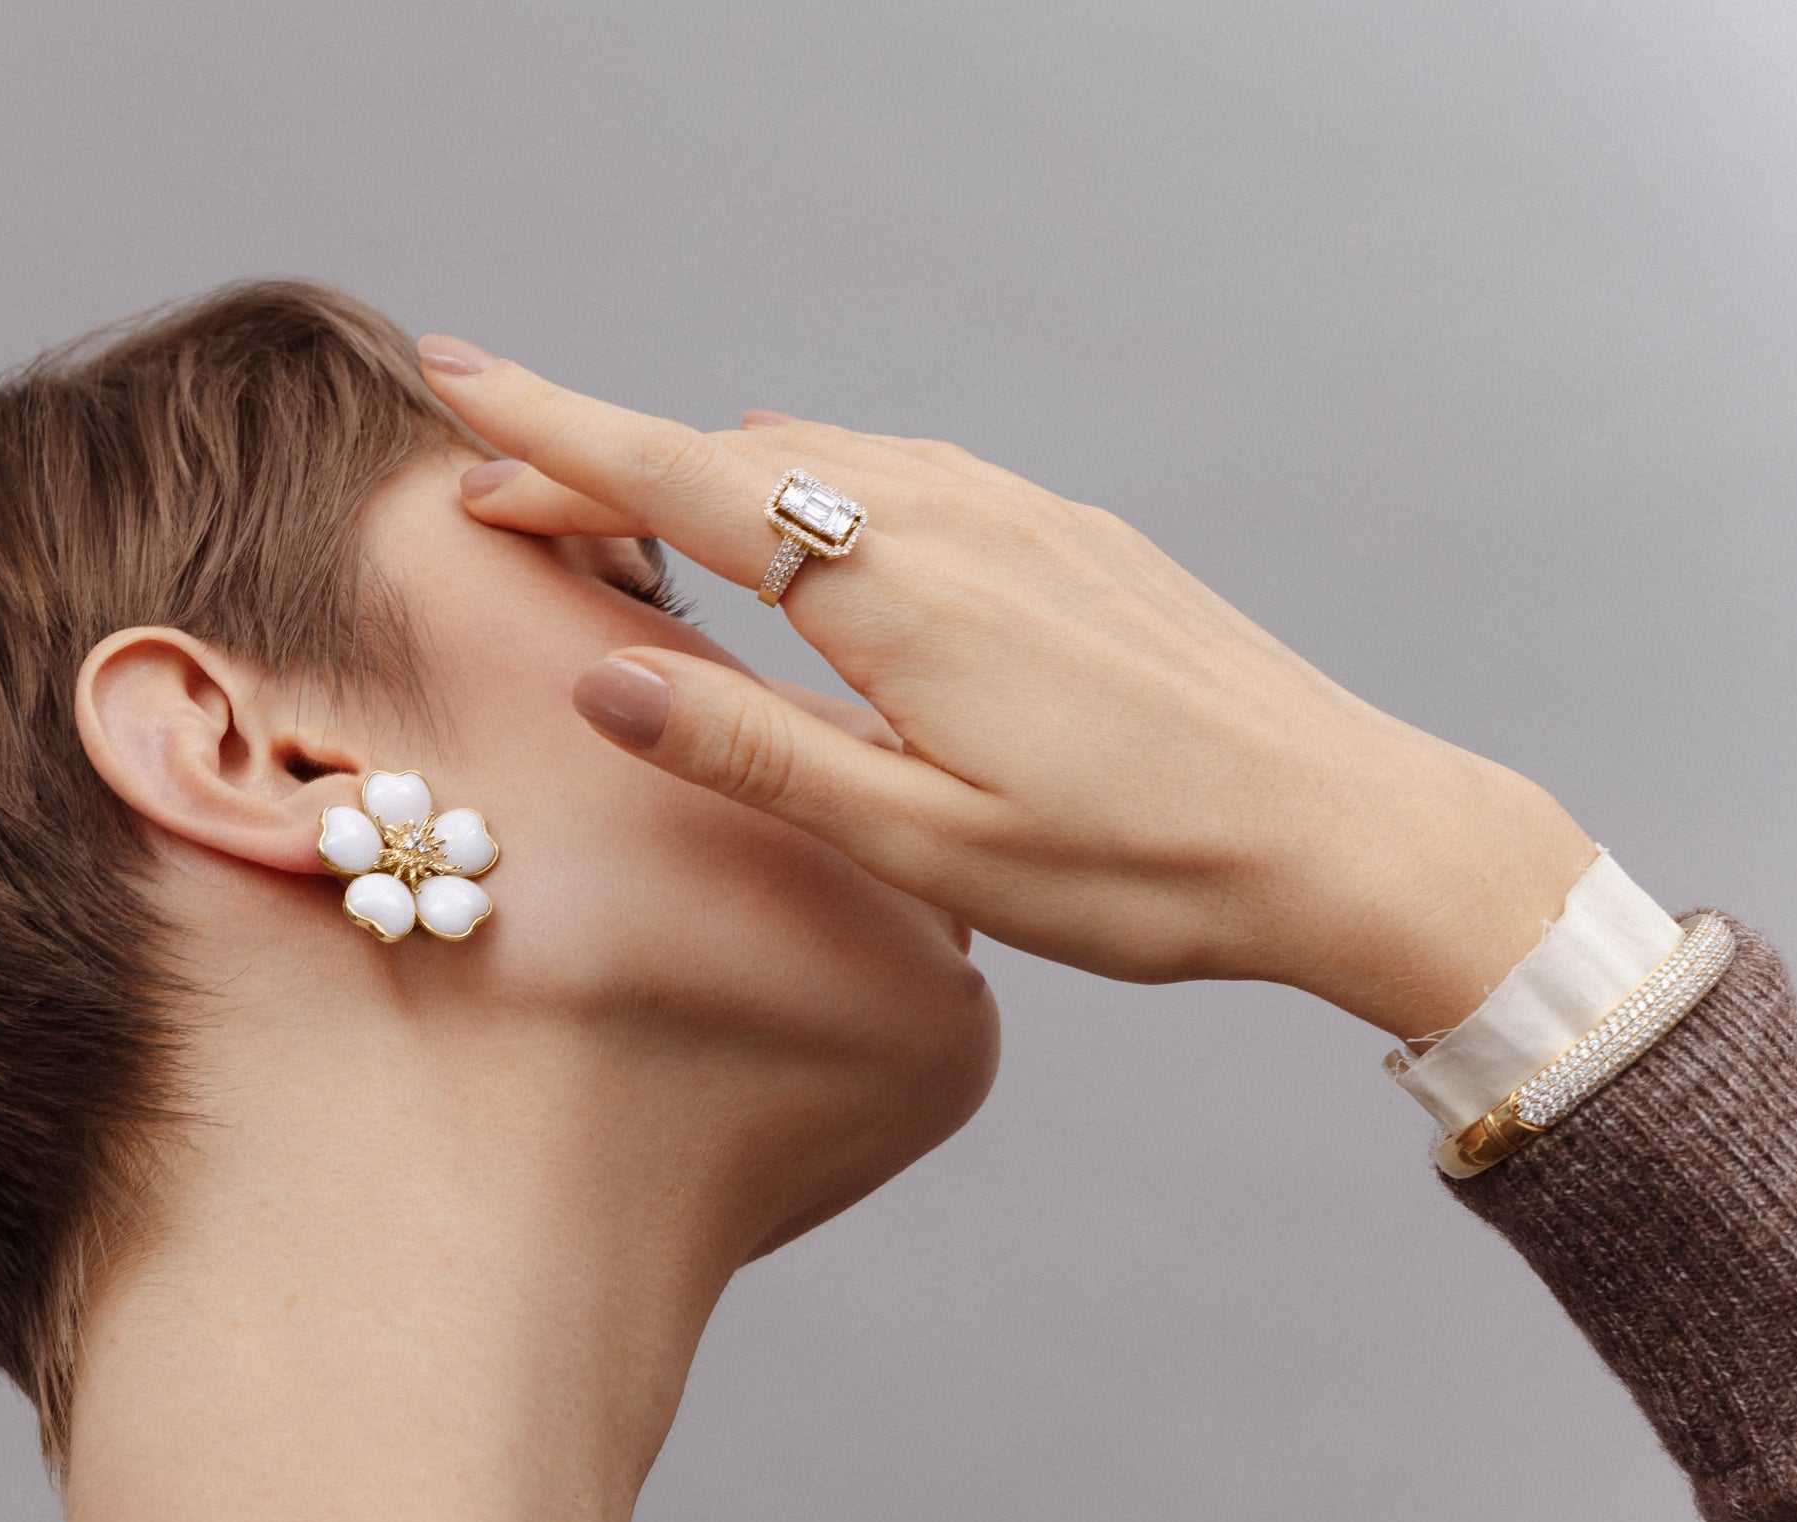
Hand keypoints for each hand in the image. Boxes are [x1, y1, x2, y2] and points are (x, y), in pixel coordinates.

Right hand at [418, 337, 1593, 1043]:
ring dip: (707, 473)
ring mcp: (1020, 509)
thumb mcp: (926, 843)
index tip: (450, 379)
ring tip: (626, 511)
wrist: (1346, 829)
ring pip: (819, 454)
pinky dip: (814, 482)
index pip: (678, 480)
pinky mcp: (1069, 529)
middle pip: (730, 456)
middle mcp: (952, 515)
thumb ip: (755, 754)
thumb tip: (601, 676)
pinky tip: (809, 526)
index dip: (551, 430)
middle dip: (602, 460)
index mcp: (895, 591)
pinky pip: (905, 469)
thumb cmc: (1141, 867)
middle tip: (500, 492)